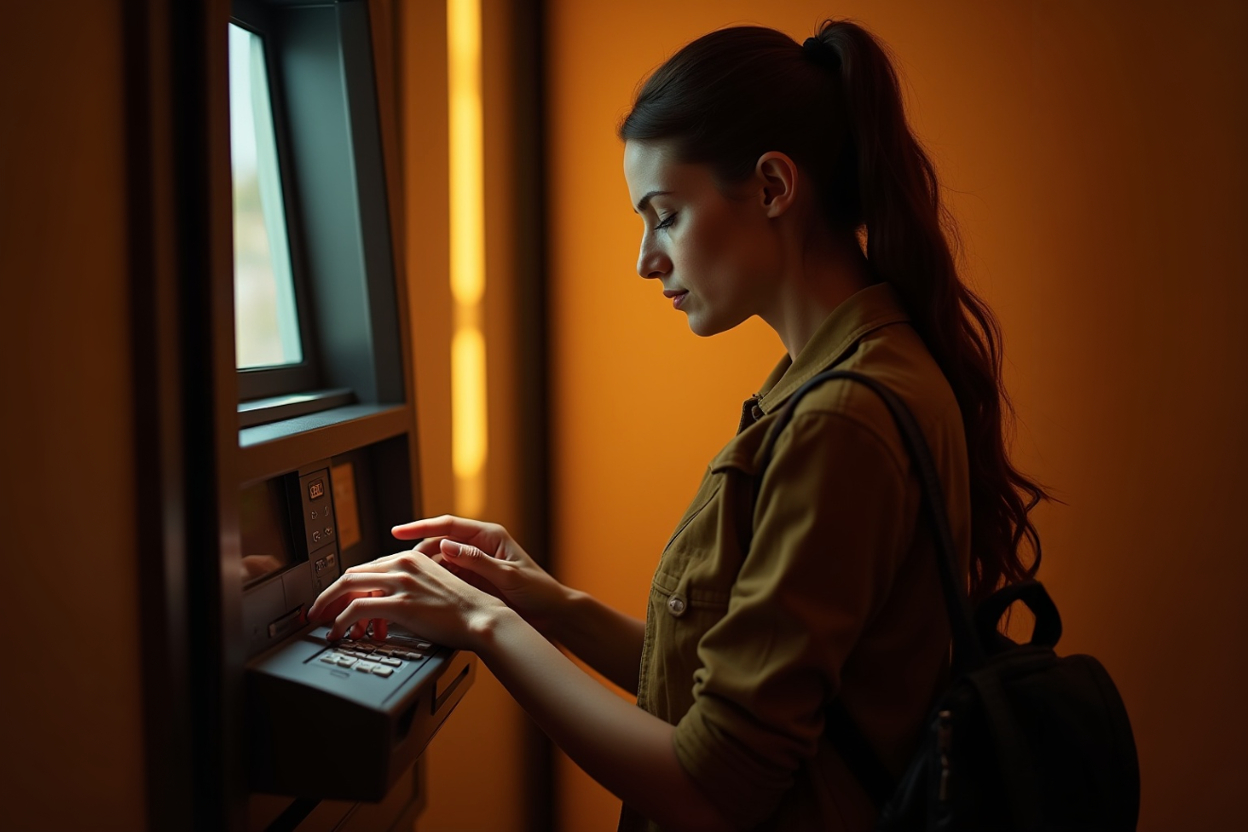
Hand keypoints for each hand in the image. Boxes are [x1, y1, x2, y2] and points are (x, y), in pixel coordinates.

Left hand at [306, 549, 504, 648]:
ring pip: (348, 587)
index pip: (366, 568)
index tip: (335, 600)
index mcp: (410, 558)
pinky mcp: (401, 602)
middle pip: (351, 574)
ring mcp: (401, 582)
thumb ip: (408, 585)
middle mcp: (403, 565)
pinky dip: (341, 621)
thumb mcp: (432, 586)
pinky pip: (357, 608)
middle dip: (328, 595)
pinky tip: (338, 633)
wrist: (481, 617)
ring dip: (329, 607)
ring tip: (323, 624)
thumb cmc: (462, 608)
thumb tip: (385, 600)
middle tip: (318, 611)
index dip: (345, 586)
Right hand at [394, 515, 568, 635]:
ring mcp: (474, 564)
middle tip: (393, 566)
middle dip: (416, 552)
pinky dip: (431, 583)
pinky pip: (446, 578)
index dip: (421, 527)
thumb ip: (477, 561)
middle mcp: (479, 546)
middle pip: (439, 543)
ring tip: (399, 580)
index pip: (449, 525)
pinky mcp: (472, 581)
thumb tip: (446, 545)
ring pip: (439, 562)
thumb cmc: (538, 591)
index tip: (397, 531)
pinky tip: (416, 592)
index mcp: (489, 536)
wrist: (552, 612)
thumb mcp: (508, 575)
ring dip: (420, 570)